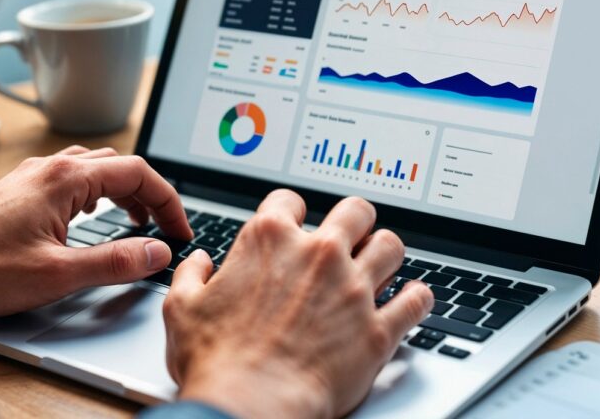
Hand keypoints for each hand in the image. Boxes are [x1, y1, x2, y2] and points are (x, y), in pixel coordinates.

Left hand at [0, 146, 191, 315]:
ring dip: (124, 192)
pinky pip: (73, 178)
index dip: (169, 201)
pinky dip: (98, 194)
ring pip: (96, 169)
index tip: (179, 229)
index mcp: (67, 179)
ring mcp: (34, 175)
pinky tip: (93, 217)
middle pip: (120, 166)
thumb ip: (116, 262)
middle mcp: (52, 168)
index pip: (139, 173)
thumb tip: (156, 253)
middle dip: (150, 195)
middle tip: (163, 228)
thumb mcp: (59, 274)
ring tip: (137, 222)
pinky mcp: (21, 189)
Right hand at [163, 189, 433, 418]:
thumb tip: (199, 262)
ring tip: (381, 264)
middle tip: (351, 234)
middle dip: (354, 220)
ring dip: (387, 253)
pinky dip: (417, 298)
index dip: (290, 211)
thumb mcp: (182, 308)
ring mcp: (353, 290)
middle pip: (355, 210)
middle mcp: (317, 255)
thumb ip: (191, 275)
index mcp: (269, 242)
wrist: (249, 406)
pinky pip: (416, 301)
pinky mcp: (378, 329)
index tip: (293, 223)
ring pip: (392, 246)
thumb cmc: (217, 362)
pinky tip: (413, 299)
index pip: (289, 200)